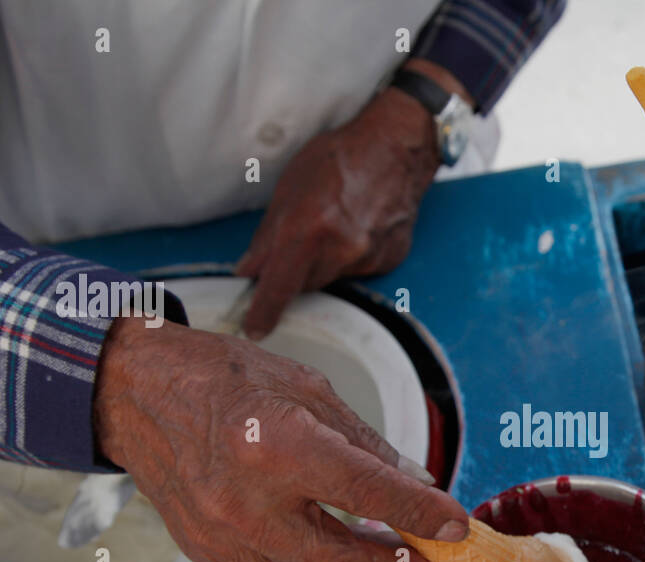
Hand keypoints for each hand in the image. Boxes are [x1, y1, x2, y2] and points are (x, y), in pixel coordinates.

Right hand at [93, 318, 468, 561]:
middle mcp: (245, 499)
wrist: (134, 392)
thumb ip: (365, 445)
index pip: (367, 494)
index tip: (455, 525)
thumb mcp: (307, 390)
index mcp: (277, 446)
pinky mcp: (204, 549)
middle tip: (424, 558)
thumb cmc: (223, 379)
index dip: (419, 514)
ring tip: (388, 557)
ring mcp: (219, 533)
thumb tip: (416, 485)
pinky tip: (333, 545)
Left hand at [235, 77, 443, 339]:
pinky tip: (359, 226)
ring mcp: (368, 258)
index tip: (255, 330)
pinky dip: (353, 256)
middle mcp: (339, 250)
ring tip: (335, 223)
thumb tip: (249, 269)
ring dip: (326, 261)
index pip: (279, 287)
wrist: (395, 148)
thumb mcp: (290, 188)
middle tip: (304, 237)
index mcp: (308, 230)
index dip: (264, 312)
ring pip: (333, 278)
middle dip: (298, 270)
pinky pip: (359, 270)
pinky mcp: (387, 260)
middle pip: (306, 285)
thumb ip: (268, 235)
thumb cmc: (339, 158)